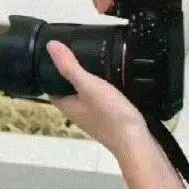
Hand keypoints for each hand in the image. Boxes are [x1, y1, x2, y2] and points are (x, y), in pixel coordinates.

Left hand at [46, 40, 148, 159]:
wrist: (138, 143)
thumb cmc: (110, 114)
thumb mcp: (88, 85)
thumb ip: (70, 67)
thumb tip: (50, 45)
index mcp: (65, 105)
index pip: (50, 84)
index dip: (51, 68)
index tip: (59, 51)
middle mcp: (76, 112)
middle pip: (68, 88)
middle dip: (72, 72)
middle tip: (80, 50)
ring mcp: (94, 118)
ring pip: (86, 94)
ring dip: (90, 80)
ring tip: (98, 60)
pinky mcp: (110, 120)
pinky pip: (102, 100)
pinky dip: (104, 89)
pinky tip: (114, 80)